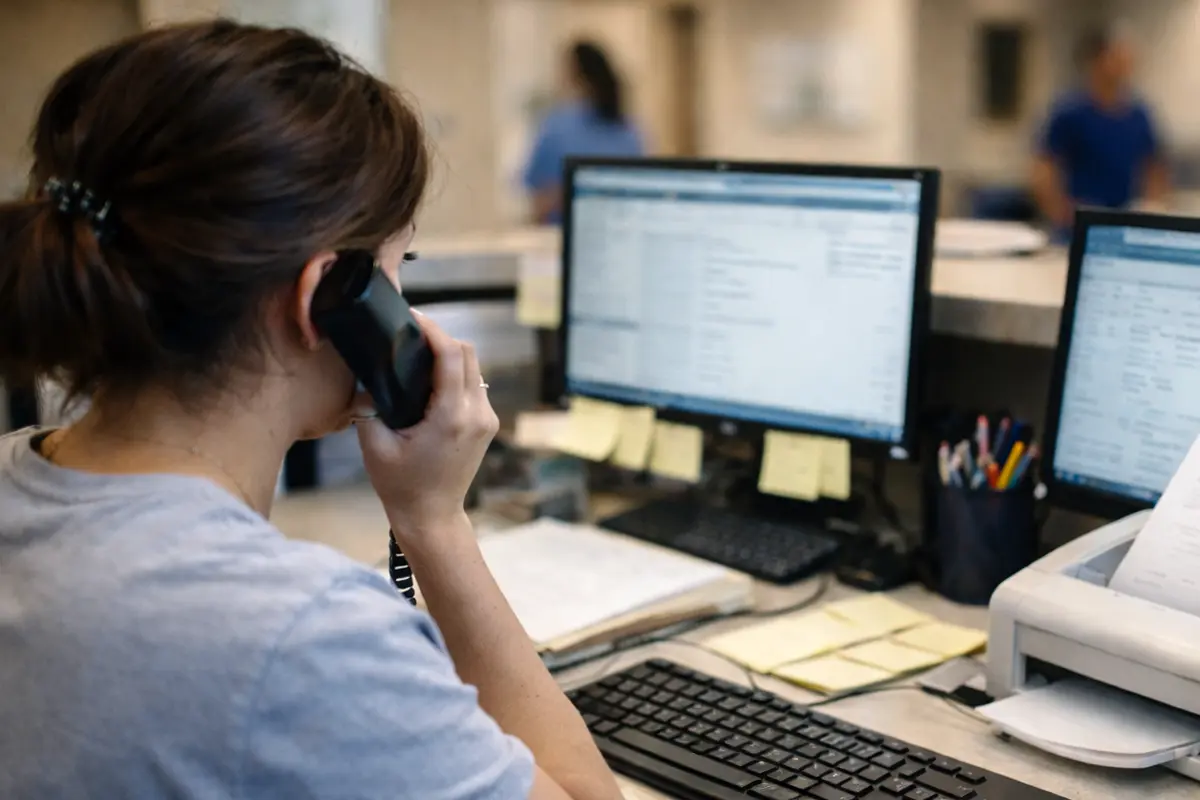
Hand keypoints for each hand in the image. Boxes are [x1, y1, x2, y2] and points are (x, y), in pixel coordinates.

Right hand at [355, 312, 498, 539]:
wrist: (432, 516)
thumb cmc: (401, 486)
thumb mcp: (374, 445)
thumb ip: (369, 405)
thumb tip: (368, 374)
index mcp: (451, 416)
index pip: (451, 356)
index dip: (433, 330)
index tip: (412, 316)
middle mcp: (477, 413)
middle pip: (468, 354)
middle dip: (441, 337)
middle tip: (412, 331)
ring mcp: (486, 418)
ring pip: (475, 368)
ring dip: (451, 353)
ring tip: (420, 350)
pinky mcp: (487, 424)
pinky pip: (475, 384)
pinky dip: (457, 372)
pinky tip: (433, 374)